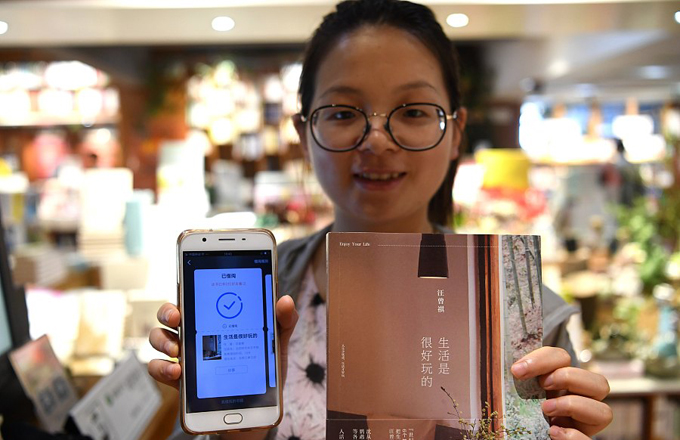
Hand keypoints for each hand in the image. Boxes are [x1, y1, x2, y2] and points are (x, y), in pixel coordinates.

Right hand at [148, 295, 298, 389]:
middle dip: (168, 312)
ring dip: (163, 341)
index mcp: (216, 318)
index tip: (187, 295)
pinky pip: (158, 369)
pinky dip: (162, 368)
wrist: (259, 406)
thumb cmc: (263, 367)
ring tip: (179, 352)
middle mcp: (196, 333)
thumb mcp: (276, 342)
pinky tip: (177, 372)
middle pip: (169, 314)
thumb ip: (283, 320)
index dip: (185, 290)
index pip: (195, 296)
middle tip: (178, 319)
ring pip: (159, 338)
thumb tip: (285, 301)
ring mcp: (185, 355)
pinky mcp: (180, 379)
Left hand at [511, 346, 612, 438]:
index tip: (517, 370)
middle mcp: (579, 402)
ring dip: (574, 406)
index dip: (544, 359)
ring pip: (604, 412)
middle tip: (542, 385)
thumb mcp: (514, 394)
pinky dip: (573, 436)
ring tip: (546, 409)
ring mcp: (583, 426)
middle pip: (598, 382)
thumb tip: (511, 366)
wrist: (514, 436)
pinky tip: (552, 432)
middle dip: (569, 377)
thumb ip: (519, 380)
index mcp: (560, 384)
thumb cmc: (512, 415)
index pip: (563, 358)